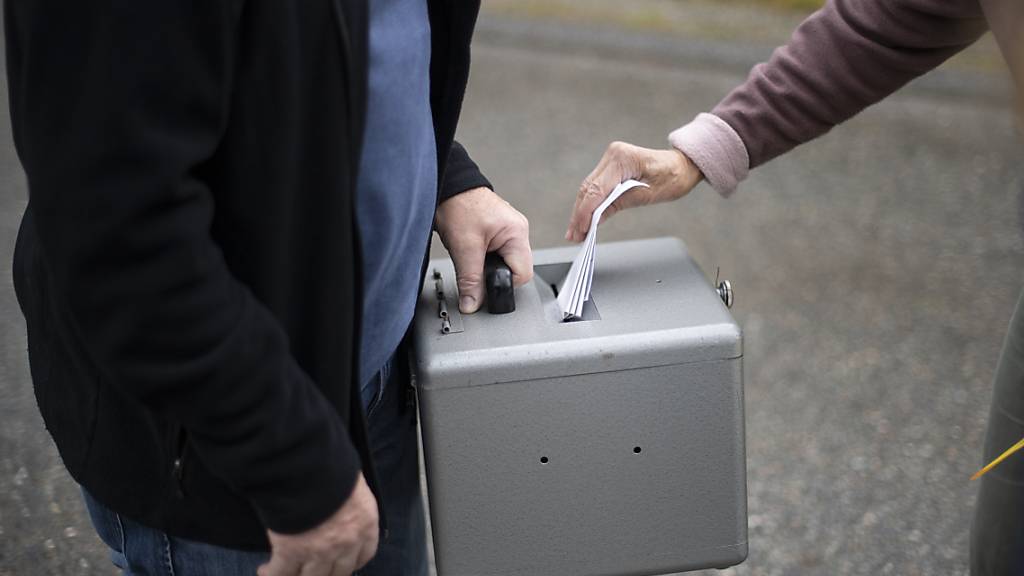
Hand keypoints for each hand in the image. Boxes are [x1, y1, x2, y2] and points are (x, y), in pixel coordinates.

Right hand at [259, 473, 378, 575]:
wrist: (308, 465)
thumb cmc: (331, 464)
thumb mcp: (351, 482)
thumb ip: (348, 500)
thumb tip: (337, 502)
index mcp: (365, 523)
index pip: (364, 554)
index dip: (350, 562)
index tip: (341, 562)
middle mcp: (346, 542)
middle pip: (338, 573)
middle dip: (324, 573)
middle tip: (310, 569)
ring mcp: (320, 551)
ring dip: (297, 575)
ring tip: (286, 571)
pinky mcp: (292, 552)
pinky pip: (281, 573)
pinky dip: (272, 573)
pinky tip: (265, 570)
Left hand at [435, 187, 532, 313]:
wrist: (446, 187)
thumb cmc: (458, 205)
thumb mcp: (464, 248)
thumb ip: (470, 280)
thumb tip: (472, 304)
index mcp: (517, 232)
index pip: (522, 274)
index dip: (502, 284)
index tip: (484, 286)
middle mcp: (517, 231)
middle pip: (514, 270)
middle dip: (493, 274)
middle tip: (474, 267)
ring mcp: (508, 230)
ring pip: (504, 263)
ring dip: (487, 266)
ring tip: (471, 256)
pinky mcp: (497, 231)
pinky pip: (496, 254)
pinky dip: (483, 258)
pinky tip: (472, 252)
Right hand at [566, 141, 702, 242]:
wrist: (682, 165)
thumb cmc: (672, 177)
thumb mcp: (646, 195)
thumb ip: (618, 204)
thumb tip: (596, 219)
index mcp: (621, 158)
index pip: (596, 189)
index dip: (585, 212)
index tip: (580, 230)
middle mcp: (612, 155)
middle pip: (588, 189)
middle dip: (579, 214)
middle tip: (573, 236)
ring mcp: (610, 160)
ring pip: (588, 189)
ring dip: (581, 211)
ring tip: (575, 232)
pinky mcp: (610, 166)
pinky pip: (596, 187)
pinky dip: (590, 204)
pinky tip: (584, 219)